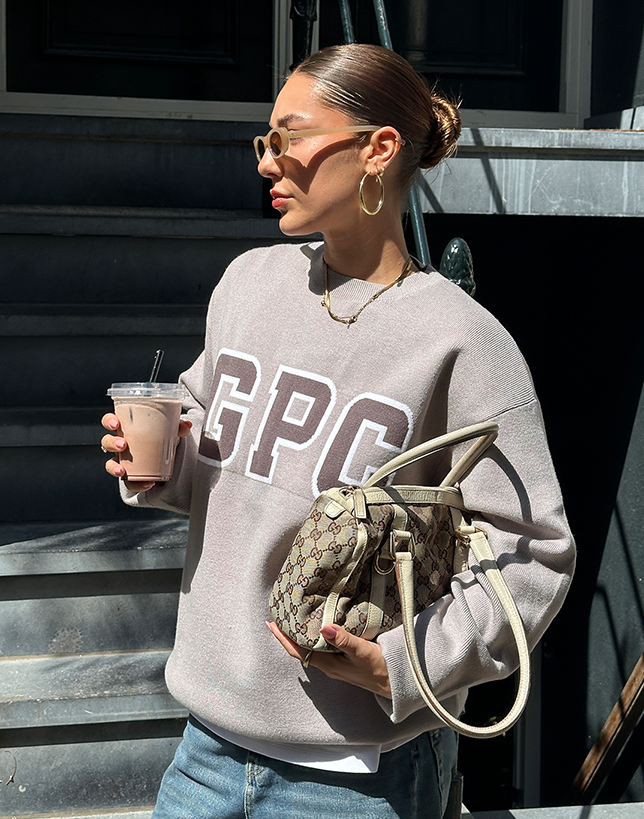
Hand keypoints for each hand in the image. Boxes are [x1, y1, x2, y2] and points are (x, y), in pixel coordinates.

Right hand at [100, 412, 191, 490]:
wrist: (164, 459)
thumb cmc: (160, 439)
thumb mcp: (168, 431)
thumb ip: (177, 427)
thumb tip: (187, 425)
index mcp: (126, 429)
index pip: (110, 421)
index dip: (109, 421)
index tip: (115, 424)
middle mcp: (120, 445)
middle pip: (106, 442)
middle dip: (111, 443)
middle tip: (122, 445)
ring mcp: (123, 461)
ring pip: (111, 464)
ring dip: (114, 467)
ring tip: (122, 471)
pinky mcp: (130, 477)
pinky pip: (128, 482)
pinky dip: (137, 484)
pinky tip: (147, 483)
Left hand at [266, 621, 390, 698]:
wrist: (396, 682)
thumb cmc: (380, 667)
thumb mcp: (362, 651)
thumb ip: (344, 640)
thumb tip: (323, 628)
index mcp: (328, 664)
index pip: (298, 651)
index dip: (283, 638)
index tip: (271, 624)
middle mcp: (328, 666)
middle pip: (301, 650)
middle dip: (288, 635)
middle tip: (279, 617)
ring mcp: (336, 665)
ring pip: (311, 649)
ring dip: (300, 636)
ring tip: (293, 620)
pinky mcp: (343, 662)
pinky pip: (322, 649)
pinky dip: (314, 637)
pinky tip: (318, 629)